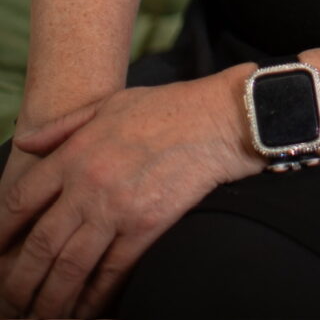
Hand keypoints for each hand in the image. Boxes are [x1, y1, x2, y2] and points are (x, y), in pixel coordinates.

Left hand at [0, 73, 258, 319]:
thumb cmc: (165, 107)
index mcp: (74, 153)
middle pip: (38, 246)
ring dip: (48, 301)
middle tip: (8, 305)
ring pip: (69, 269)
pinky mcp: (146, 228)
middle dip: (17, 284)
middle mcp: (88, 185)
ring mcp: (116, 209)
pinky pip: (110, 274)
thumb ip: (62, 126)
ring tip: (37, 319)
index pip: (19, 200)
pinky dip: (93, 300)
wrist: (217, 119)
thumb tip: (24, 142)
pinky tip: (83, 312)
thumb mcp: (108, 103)